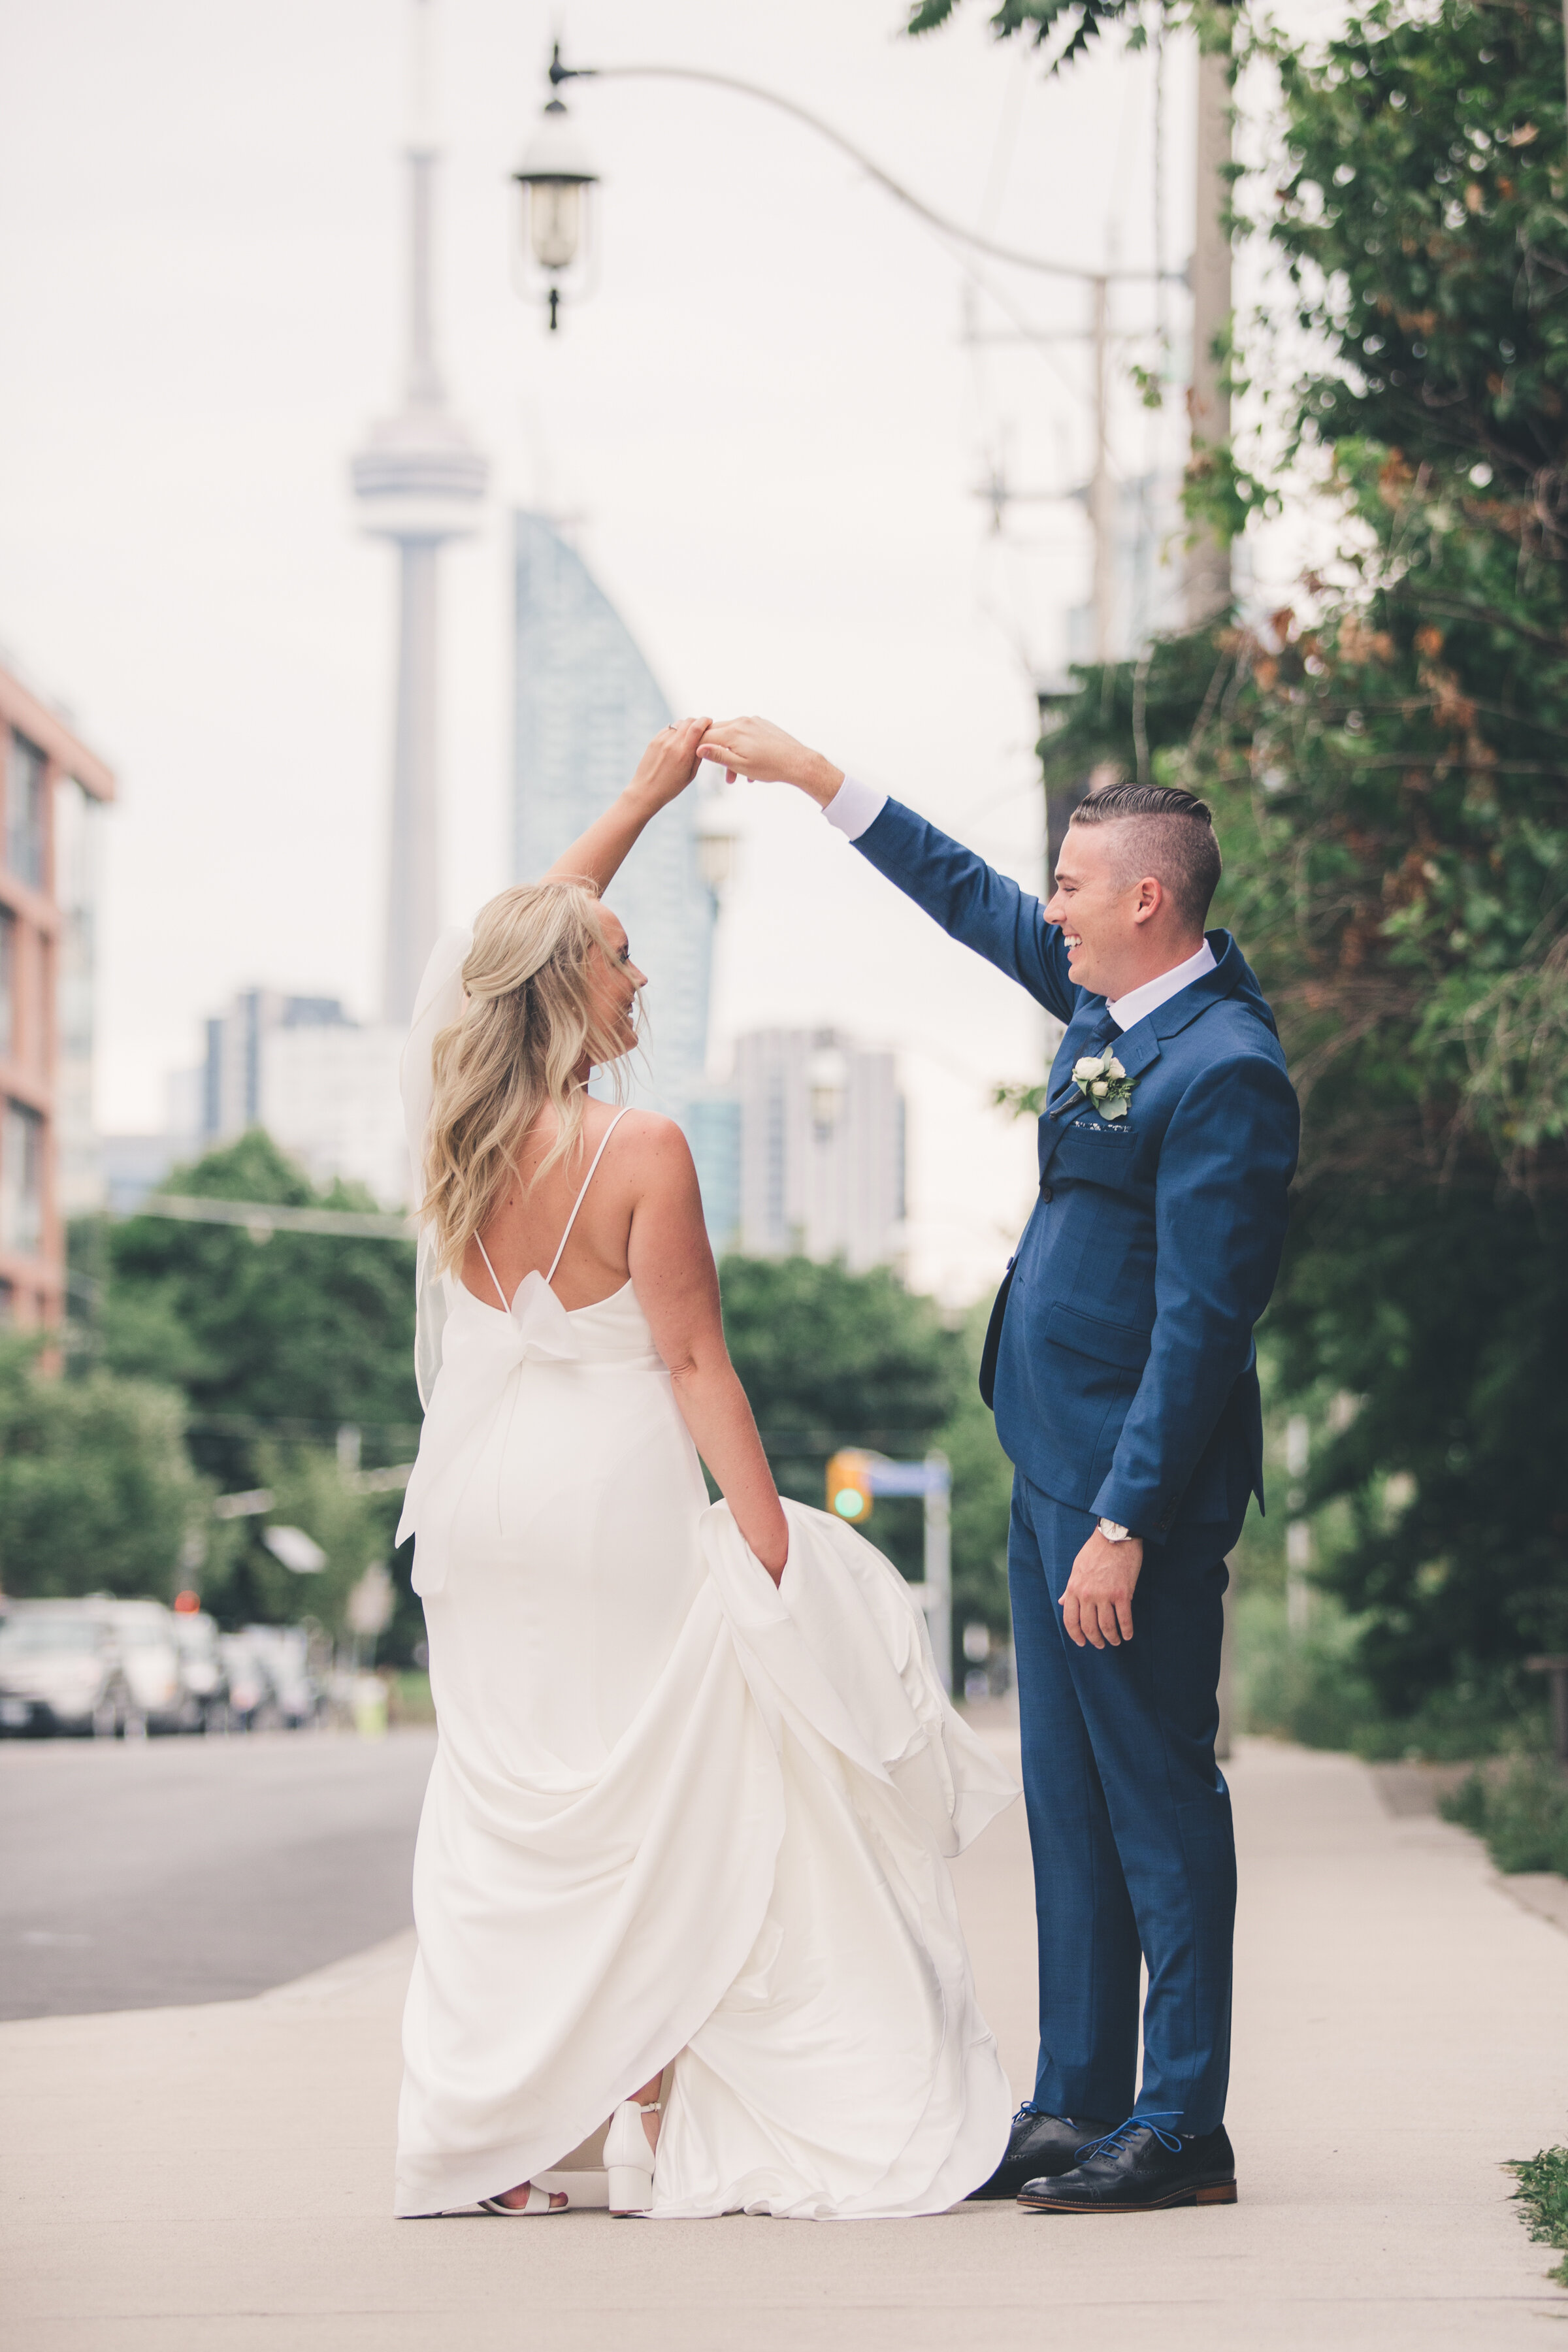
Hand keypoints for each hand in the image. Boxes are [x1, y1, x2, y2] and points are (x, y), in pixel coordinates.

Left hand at [628, 718, 711, 811]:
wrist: (646, 790)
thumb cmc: (671, 787)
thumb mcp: (690, 775)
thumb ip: (698, 756)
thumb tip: (705, 741)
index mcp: (684, 753)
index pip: (697, 727)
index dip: (705, 721)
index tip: (710, 722)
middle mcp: (672, 744)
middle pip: (688, 721)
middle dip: (697, 722)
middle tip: (701, 728)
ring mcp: (661, 741)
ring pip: (678, 723)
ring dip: (686, 726)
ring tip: (688, 736)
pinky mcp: (654, 741)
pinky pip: (668, 729)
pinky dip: (675, 730)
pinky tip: (677, 740)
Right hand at [698, 717, 843, 806]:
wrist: (797, 762)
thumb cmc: (769, 767)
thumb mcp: (740, 766)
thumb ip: (718, 756)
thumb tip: (698, 749)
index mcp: (733, 733)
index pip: (705, 736)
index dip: (698, 747)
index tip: (696, 759)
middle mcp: (741, 722)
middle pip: (717, 733)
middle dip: (716, 753)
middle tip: (721, 773)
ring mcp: (753, 721)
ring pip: (732, 735)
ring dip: (731, 754)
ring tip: (738, 777)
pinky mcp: (762, 724)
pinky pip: (745, 733)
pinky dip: (743, 748)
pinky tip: (751, 765)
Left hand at [1060, 1527, 1142, 1648]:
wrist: (1115, 1536)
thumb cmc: (1095, 1550)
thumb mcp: (1076, 1568)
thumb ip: (1069, 1588)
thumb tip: (1061, 1602)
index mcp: (1073, 1588)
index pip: (1070, 1620)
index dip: (1076, 1635)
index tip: (1082, 1642)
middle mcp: (1087, 1595)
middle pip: (1089, 1627)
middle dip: (1094, 1640)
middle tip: (1100, 1645)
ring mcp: (1105, 1595)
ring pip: (1106, 1627)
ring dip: (1111, 1638)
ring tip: (1115, 1641)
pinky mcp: (1123, 1594)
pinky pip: (1124, 1619)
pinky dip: (1126, 1630)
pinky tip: (1128, 1635)